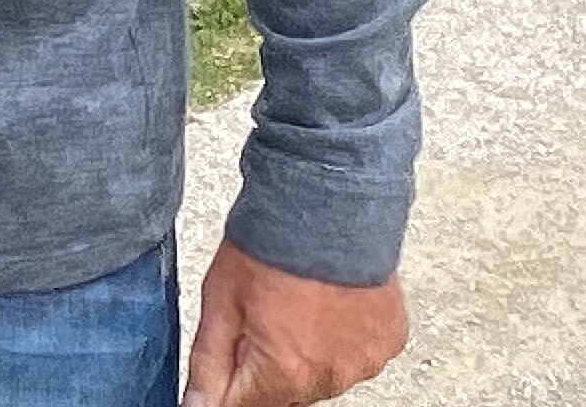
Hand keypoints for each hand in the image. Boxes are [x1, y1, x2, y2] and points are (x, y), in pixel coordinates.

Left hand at [182, 235, 409, 405]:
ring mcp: (364, 360)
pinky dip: (343, 336)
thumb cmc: (272, 241)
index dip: (232, 378)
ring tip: (301, 299)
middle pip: (286, 390)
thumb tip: (197, 405)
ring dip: (309, 350)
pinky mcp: (389, 340)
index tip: (234, 347)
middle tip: (265, 310)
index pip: (246, 406)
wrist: (329, 199)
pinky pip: (357, 352)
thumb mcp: (221, 297)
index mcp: (285, 373)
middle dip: (270, 362)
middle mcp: (329, 377)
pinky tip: (331, 298)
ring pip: (323, 372)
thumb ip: (208, 360)